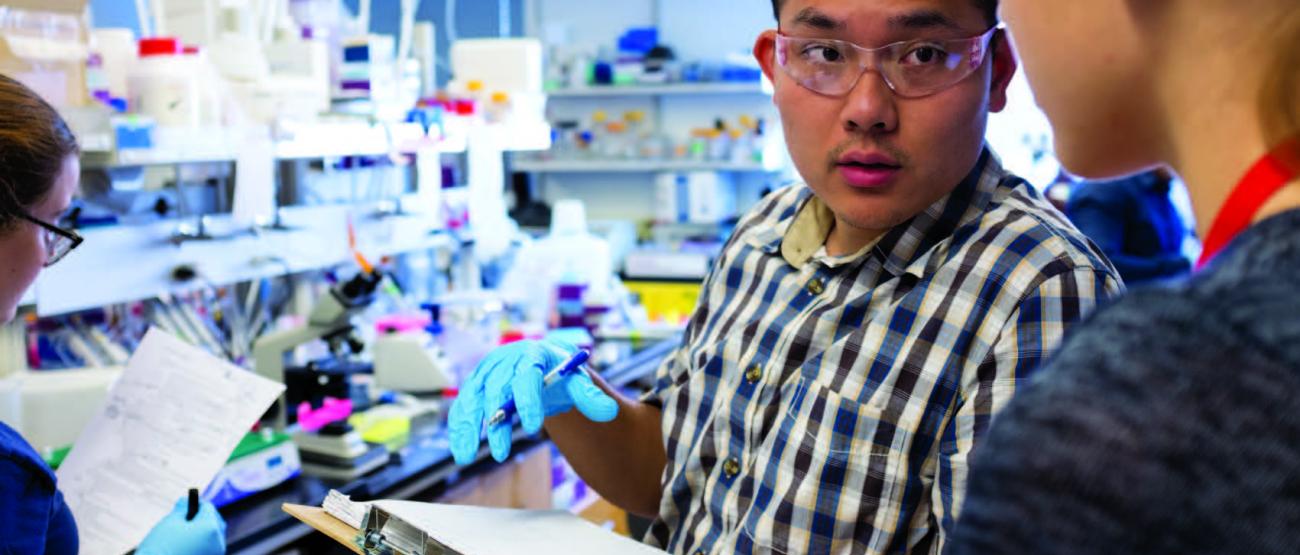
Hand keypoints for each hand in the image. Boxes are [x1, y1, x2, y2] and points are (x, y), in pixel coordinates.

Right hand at [136, 495, 225, 554]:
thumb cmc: (160, 548)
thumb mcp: (169, 523)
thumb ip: (181, 510)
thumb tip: (186, 500)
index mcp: (210, 528)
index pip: (208, 508)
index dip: (197, 503)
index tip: (187, 503)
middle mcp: (218, 542)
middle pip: (215, 523)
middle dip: (203, 517)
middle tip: (187, 516)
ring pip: (213, 538)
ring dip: (203, 531)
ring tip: (186, 530)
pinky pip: (209, 550)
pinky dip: (201, 544)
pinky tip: (187, 544)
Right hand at [449, 339, 618, 464]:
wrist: (542, 363)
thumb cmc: (560, 373)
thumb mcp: (577, 381)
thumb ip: (591, 396)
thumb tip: (609, 412)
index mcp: (533, 355)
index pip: (528, 376)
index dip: (527, 401)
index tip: (532, 428)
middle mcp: (505, 360)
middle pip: (496, 388)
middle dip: (496, 422)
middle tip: (500, 453)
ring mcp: (486, 372)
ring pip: (472, 397)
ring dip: (468, 427)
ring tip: (466, 456)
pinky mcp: (475, 385)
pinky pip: (462, 406)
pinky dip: (458, 427)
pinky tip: (460, 450)